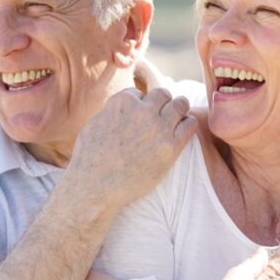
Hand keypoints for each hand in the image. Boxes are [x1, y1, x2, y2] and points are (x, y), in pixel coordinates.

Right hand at [67, 87, 196, 212]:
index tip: (139, 116)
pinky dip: (188, 124)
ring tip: (177, 118)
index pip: (140, 93)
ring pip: (181, 105)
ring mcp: (158, 128)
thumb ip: (111, 110)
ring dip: (179, 110)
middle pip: (163, 94)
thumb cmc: (90, 158)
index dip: (140, 104)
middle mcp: (143, 111)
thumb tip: (121, 106)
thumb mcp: (93, 123)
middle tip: (162, 115)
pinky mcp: (170, 147)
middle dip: (162, 103)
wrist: (96, 186)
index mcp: (123, 102)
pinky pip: (190, 125)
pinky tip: (183, 130)